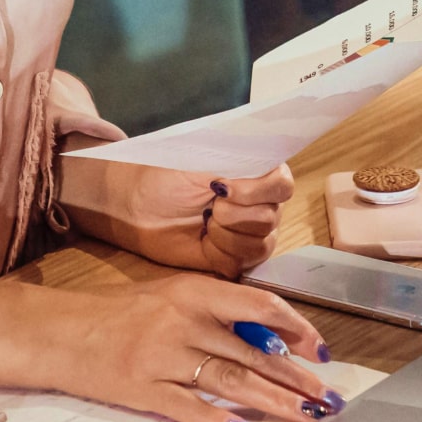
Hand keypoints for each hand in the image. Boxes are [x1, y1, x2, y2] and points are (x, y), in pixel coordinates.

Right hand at [48, 273, 336, 421]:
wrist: (59, 331)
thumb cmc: (117, 312)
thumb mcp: (171, 294)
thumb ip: (215, 310)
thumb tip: (269, 336)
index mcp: (193, 291)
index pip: (259, 306)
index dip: (296, 327)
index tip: (320, 349)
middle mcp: (183, 321)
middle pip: (252, 352)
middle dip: (295, 377)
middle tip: (325, 396)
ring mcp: (162, 356)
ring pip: (230, 380)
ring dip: (271, 399)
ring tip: (301, 414)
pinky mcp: (141, 389)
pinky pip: (186, 407)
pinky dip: (214, 419)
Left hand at [81, 163, 294, 277]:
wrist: (139, 206)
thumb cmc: (166, 175)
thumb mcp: (199, 157)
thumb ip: (234, 160)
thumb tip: (255, 175)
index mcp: (258, 171)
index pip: (282, 184)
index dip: (257, 191)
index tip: (222, 189)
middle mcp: (262, 202)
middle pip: (271, 218)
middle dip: (234, 216)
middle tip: (208, 208)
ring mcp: (251, 232)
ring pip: (261, 245)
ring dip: (226, 236)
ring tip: (204, 224)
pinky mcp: (236, 257)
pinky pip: (244, 265)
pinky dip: (220, 254)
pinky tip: (204, 243)